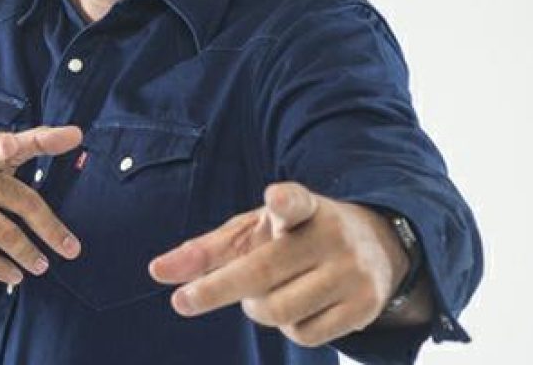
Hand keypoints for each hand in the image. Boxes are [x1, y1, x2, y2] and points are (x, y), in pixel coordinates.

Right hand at [0, 125, 83, 285]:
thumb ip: (25, 146)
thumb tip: (73, 134)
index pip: (4, 145)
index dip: (29, 142)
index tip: (54, 140)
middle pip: (18, 200)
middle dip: (48, 228)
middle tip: (71, 249)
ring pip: (2, 232)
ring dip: (27, 253)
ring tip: (42, 266)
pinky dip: (0, 268)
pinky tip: (15, 275)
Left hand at [148, 182, 411, 347]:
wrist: (376, 245)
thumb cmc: (293, 237)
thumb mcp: (253, 231)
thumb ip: (205, 251)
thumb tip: (156, 272)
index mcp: (304, 209)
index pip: (295, 202)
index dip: (284, 201)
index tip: (275, 197)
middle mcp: (331, 237)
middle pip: (262, 274)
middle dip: (216, 291)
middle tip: (185, 301)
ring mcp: (352, 273)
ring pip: (280, 313)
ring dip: (257, 311)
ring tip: (265, 295)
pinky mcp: (365, 306)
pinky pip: (306, 336)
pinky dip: (289, 329)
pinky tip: (299, 307)